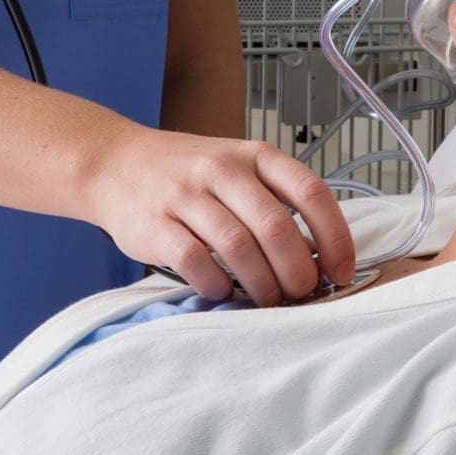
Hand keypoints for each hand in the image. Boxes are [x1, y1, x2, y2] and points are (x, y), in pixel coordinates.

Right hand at [86, 129, 355, 306]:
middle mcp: (223, 169)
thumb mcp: (239, 166)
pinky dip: (216, 285)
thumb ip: (275, 199)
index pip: (310, 191)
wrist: (114, 162)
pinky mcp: (155, 224)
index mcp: (255, 155)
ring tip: (269, 299)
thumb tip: (319, 255)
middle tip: (303, 293)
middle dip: (297, 270)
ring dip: (262, 284)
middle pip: (276, 226)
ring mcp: (186, 194)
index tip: (341, 270)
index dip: (334, 235)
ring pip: (238, 247)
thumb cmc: (189, 172)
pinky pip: (195, 261)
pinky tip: (223, 291)